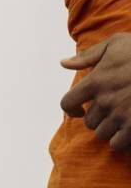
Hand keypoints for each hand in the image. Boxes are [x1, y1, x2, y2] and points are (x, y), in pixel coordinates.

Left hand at [63, 34, 130, 151]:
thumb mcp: (117, 43)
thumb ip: (89, 56)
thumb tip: (63, 63)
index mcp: (96, 81)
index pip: (68, 103)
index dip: (72, 109)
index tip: (79, 111)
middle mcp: (105, 100)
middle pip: (89, 121)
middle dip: (99, 117)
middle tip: (114, 110)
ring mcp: (121, 114)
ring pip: (102, 133)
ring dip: (110, 129)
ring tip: (124, 118)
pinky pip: (117, 143)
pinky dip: (121, 140)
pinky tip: (130, 131)